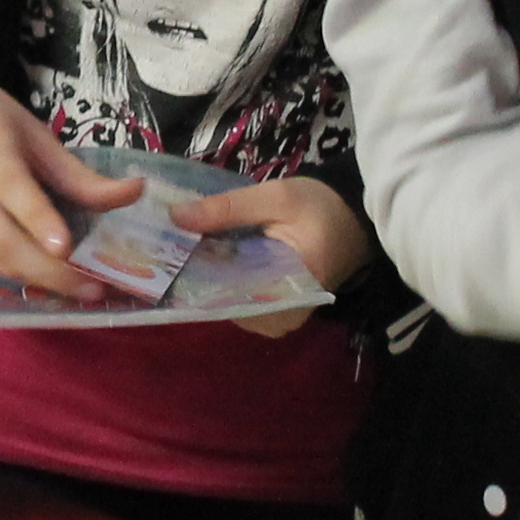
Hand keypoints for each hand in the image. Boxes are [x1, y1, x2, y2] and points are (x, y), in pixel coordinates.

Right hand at [0, 67, 135, 301]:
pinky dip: (18, 270)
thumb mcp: (33, 133)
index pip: (12, 190)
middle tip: (95, 289)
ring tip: (82, 289)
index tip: (66, 247)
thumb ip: (78, 174)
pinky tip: (50, 275)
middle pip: (2, 242)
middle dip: (50, 273)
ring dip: (39, 280)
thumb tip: (136, 193)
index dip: (38, 220)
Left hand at [170, 176, 373, 338]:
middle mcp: (285, 317)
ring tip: (186, 250)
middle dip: (195, 274)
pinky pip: (238, 303)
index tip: (167, 249)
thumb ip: (227, 208)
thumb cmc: (319, 207)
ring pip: (227, 305)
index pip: (230, 291)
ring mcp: (279, 321)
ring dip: (206, 279)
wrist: (352, 220)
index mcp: (293, 288)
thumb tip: (177, 217)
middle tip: (170, 246)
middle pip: (224, 302)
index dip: (193, 270)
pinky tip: (209, 259)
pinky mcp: (274, 316)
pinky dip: (221, 282)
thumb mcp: (276, 198)